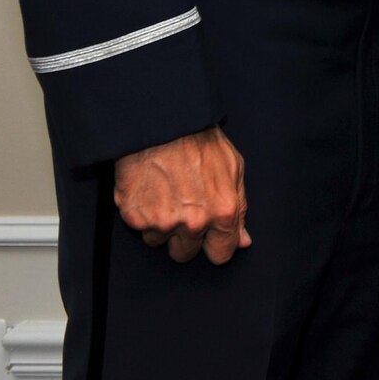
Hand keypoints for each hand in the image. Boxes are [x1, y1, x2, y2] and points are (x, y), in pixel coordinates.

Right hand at [113, 126, 249, 264]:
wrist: (163, 125)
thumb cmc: (200, 141)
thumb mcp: (234, 168)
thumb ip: (240, 208)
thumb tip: (242, 240)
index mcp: (223, 212)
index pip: (220, 254)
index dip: (215, 246)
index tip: (210, 239)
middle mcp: (193, 223)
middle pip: (185, 253)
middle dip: (185, 238)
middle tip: (182, 209)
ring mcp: (162, 222)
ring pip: (160, 241)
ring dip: (162, 225)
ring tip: (165, 194)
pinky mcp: (136, 218)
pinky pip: (140, 228)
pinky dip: (143, 214)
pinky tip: (150, 190)